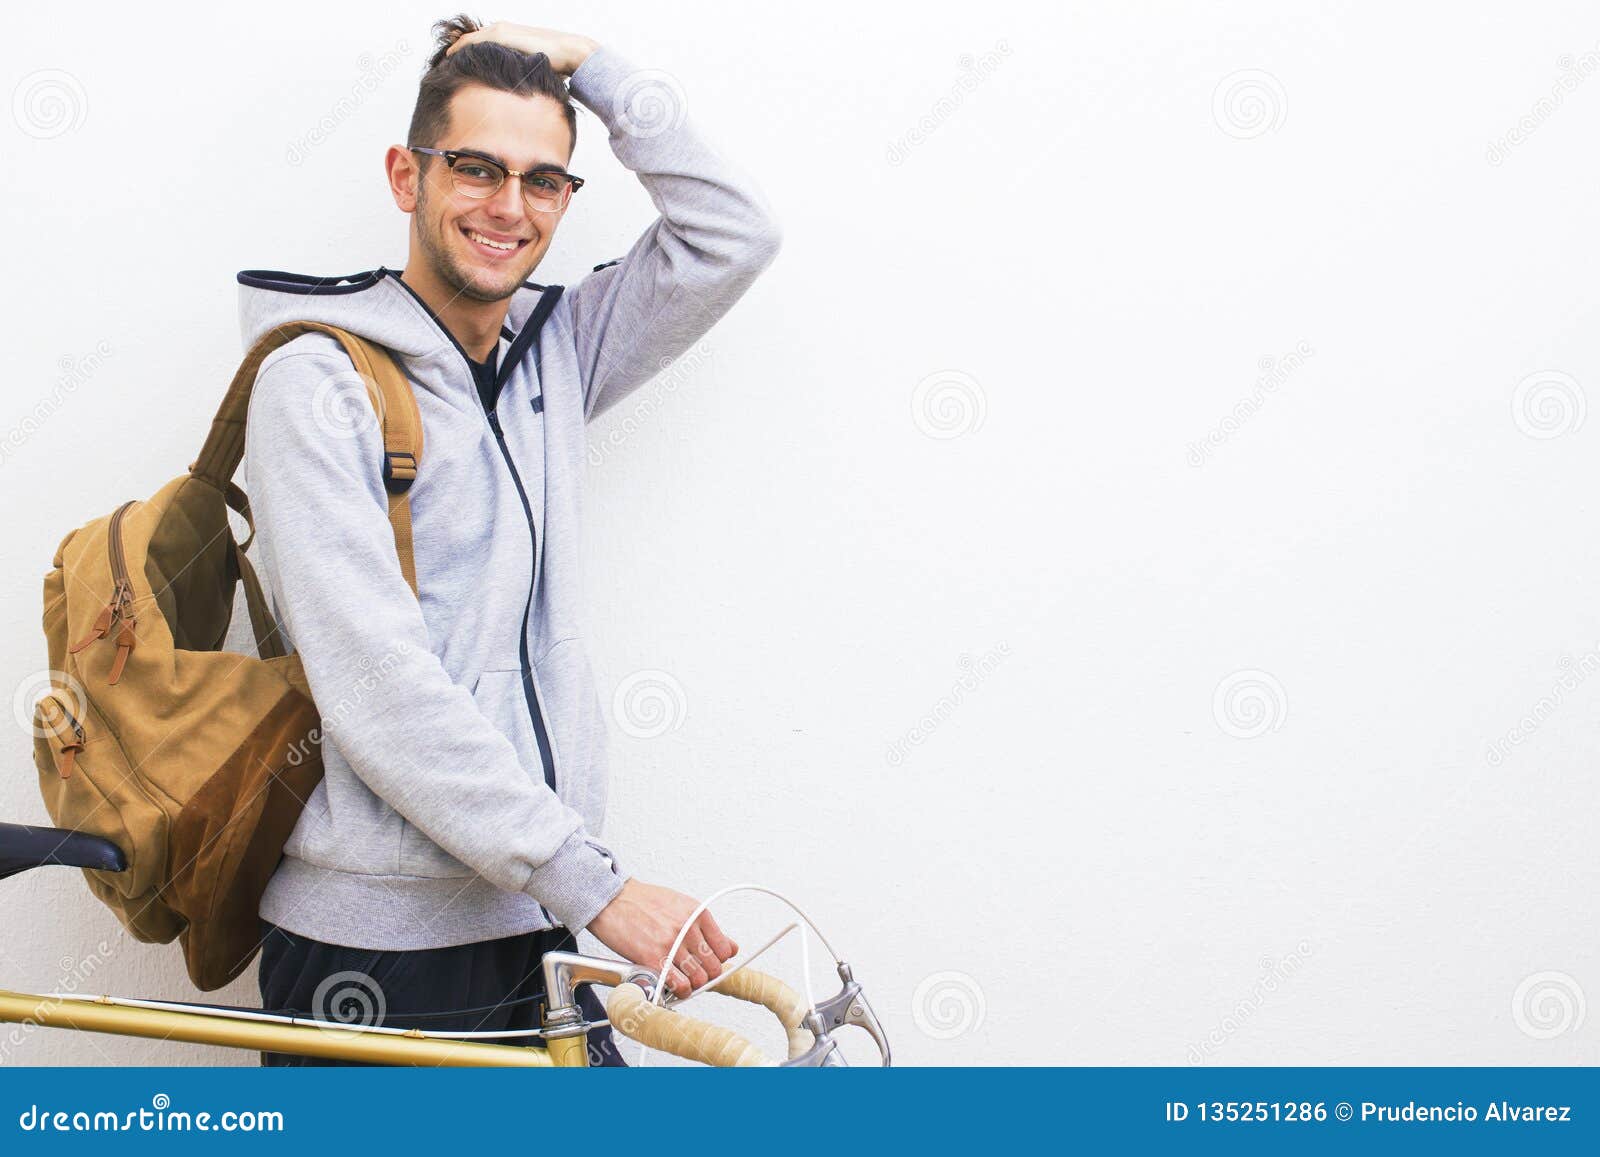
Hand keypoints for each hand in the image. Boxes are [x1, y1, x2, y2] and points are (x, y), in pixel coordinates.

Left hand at [447, 22, 599, 76]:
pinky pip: (473, 41)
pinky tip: (450, 60)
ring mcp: (500, 30)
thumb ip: (520, 75)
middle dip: (456, 53)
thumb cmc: (559, 66)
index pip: (480, 44)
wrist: (571, 53)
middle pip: (470, 41)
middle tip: (441, 66)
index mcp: (508, 37)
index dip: (466, 54)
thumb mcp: (533, 70)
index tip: (454, 67)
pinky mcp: (501, 34)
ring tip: (442, 64)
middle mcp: (501, 30)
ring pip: (468, 40)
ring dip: (455, 51)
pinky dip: (460, 49)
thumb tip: (514, 96)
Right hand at [587, 879, 737, 997]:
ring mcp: (671, 943)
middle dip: (707, 975)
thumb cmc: (642, 902)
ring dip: (693, 984)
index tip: (710, 964)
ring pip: (698, 978)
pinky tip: (674, 986)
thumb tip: (730, 947)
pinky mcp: (653, 957)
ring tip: (683, 981)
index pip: (724, 949)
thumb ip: (706, 927)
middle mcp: (687, 928)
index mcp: (697, 913)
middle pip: (713, 966)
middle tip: (695, 975)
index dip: (718, 961)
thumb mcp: (681, 905)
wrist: (611, 899)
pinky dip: (679, 990)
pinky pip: (678, 984)